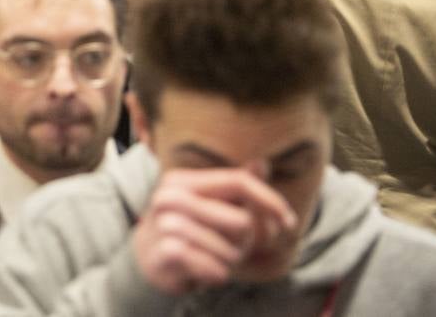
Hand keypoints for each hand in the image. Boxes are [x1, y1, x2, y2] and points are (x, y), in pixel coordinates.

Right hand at [132, 169, 295, 295]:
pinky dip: (218, 274)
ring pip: (229, 249)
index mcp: (182, 180)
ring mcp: (164, 224)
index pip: (238, 181)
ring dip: (230, 261)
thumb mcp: (209, 203)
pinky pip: (215, 268)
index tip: (289, 222)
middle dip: (246, 242)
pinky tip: (206, 270)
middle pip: (241, 221)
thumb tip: (262, 161)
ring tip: (215, 258)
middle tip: (231, 247)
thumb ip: (236, 184)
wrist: (147, 258)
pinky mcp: (166, 253)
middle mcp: (169, 197)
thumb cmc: (187, 228)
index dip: (270, 200)